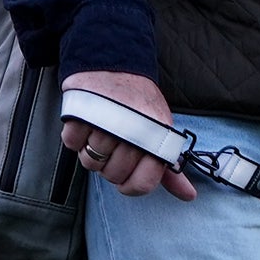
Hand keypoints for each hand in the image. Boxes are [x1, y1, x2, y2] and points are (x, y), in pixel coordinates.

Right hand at [61, 70, 196, 200]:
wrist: (115, 62)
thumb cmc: (141, 103)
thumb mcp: (162, 132)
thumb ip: (170, 169)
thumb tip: (188, 196)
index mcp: (155, 139)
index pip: (142, 184)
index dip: (132, 185)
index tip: (130, 175)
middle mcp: (131, 133)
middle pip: (113, 175)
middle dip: (112, 166)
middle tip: (116, 146)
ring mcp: (103, 124)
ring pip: (90, 163)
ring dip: (92, 153)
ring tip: (102, 133)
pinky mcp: (78, 114)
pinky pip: (72, 144)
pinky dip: (76, 138)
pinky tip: (87, 123)